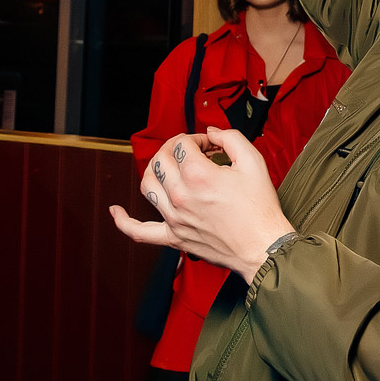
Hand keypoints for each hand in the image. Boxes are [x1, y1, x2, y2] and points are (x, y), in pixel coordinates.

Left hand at [109, 128, 295, 281]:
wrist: (263, 247)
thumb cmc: (260, 209)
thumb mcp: (254, 162)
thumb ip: (231, 138)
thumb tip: (212, 133)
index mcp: (199, 176)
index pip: (183, 144)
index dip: (197, 138)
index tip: (211, 145)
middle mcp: (181, 196)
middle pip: (162, 159)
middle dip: (175, 148)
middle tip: (191, 152)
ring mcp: (174, 218)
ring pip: (147, 185)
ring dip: (154, 169)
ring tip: (167, 166)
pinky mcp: (174, 237)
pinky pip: (140, 232)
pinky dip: (124, 221)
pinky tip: (115, 211)